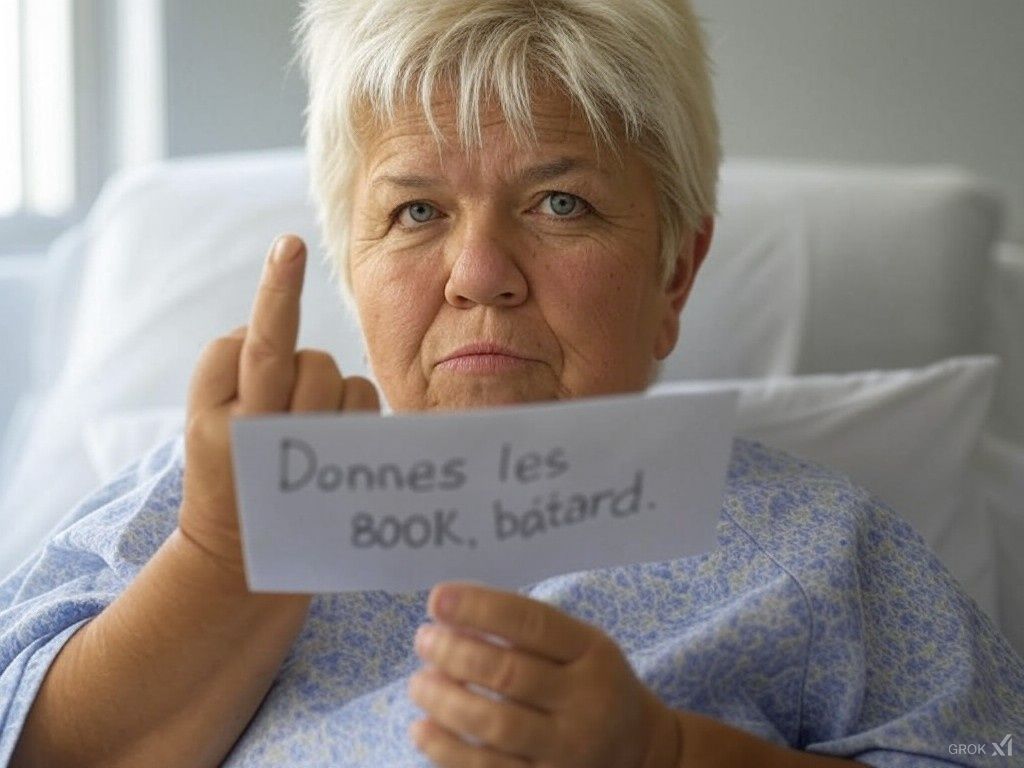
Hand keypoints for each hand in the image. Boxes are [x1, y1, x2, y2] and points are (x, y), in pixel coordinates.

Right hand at [179, 234, 379, 572]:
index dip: (276, 290)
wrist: (237, 555)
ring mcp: (304, 454)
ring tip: (303, 427)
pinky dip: (351, 405)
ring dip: (325, 388)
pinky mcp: (341, 466)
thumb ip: (235, 368)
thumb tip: (274, 324)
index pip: (251, 342)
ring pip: (335, 373)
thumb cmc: (226, 468)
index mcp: (216, 414)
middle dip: (301, 365)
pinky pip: (361, 399)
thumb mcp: (207, 419)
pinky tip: (331, 438)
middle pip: (304, 357)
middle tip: (280, 407)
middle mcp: (259, 433)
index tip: (290, 245)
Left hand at [408, 582, 679, 767]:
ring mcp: (568, 751)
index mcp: (592, 654)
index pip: (533, 623)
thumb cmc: (591, 684)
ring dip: (445, 701)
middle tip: (423, 640)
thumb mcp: (578, 647)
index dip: (481, 608)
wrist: (640, 751)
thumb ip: (525, 631)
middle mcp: (586, 702)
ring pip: (496, 726)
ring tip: (418, 683)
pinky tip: (422, 728)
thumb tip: (451, 619)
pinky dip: (447, 750)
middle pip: (509, 674)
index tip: (437, 599)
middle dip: (455, 653)